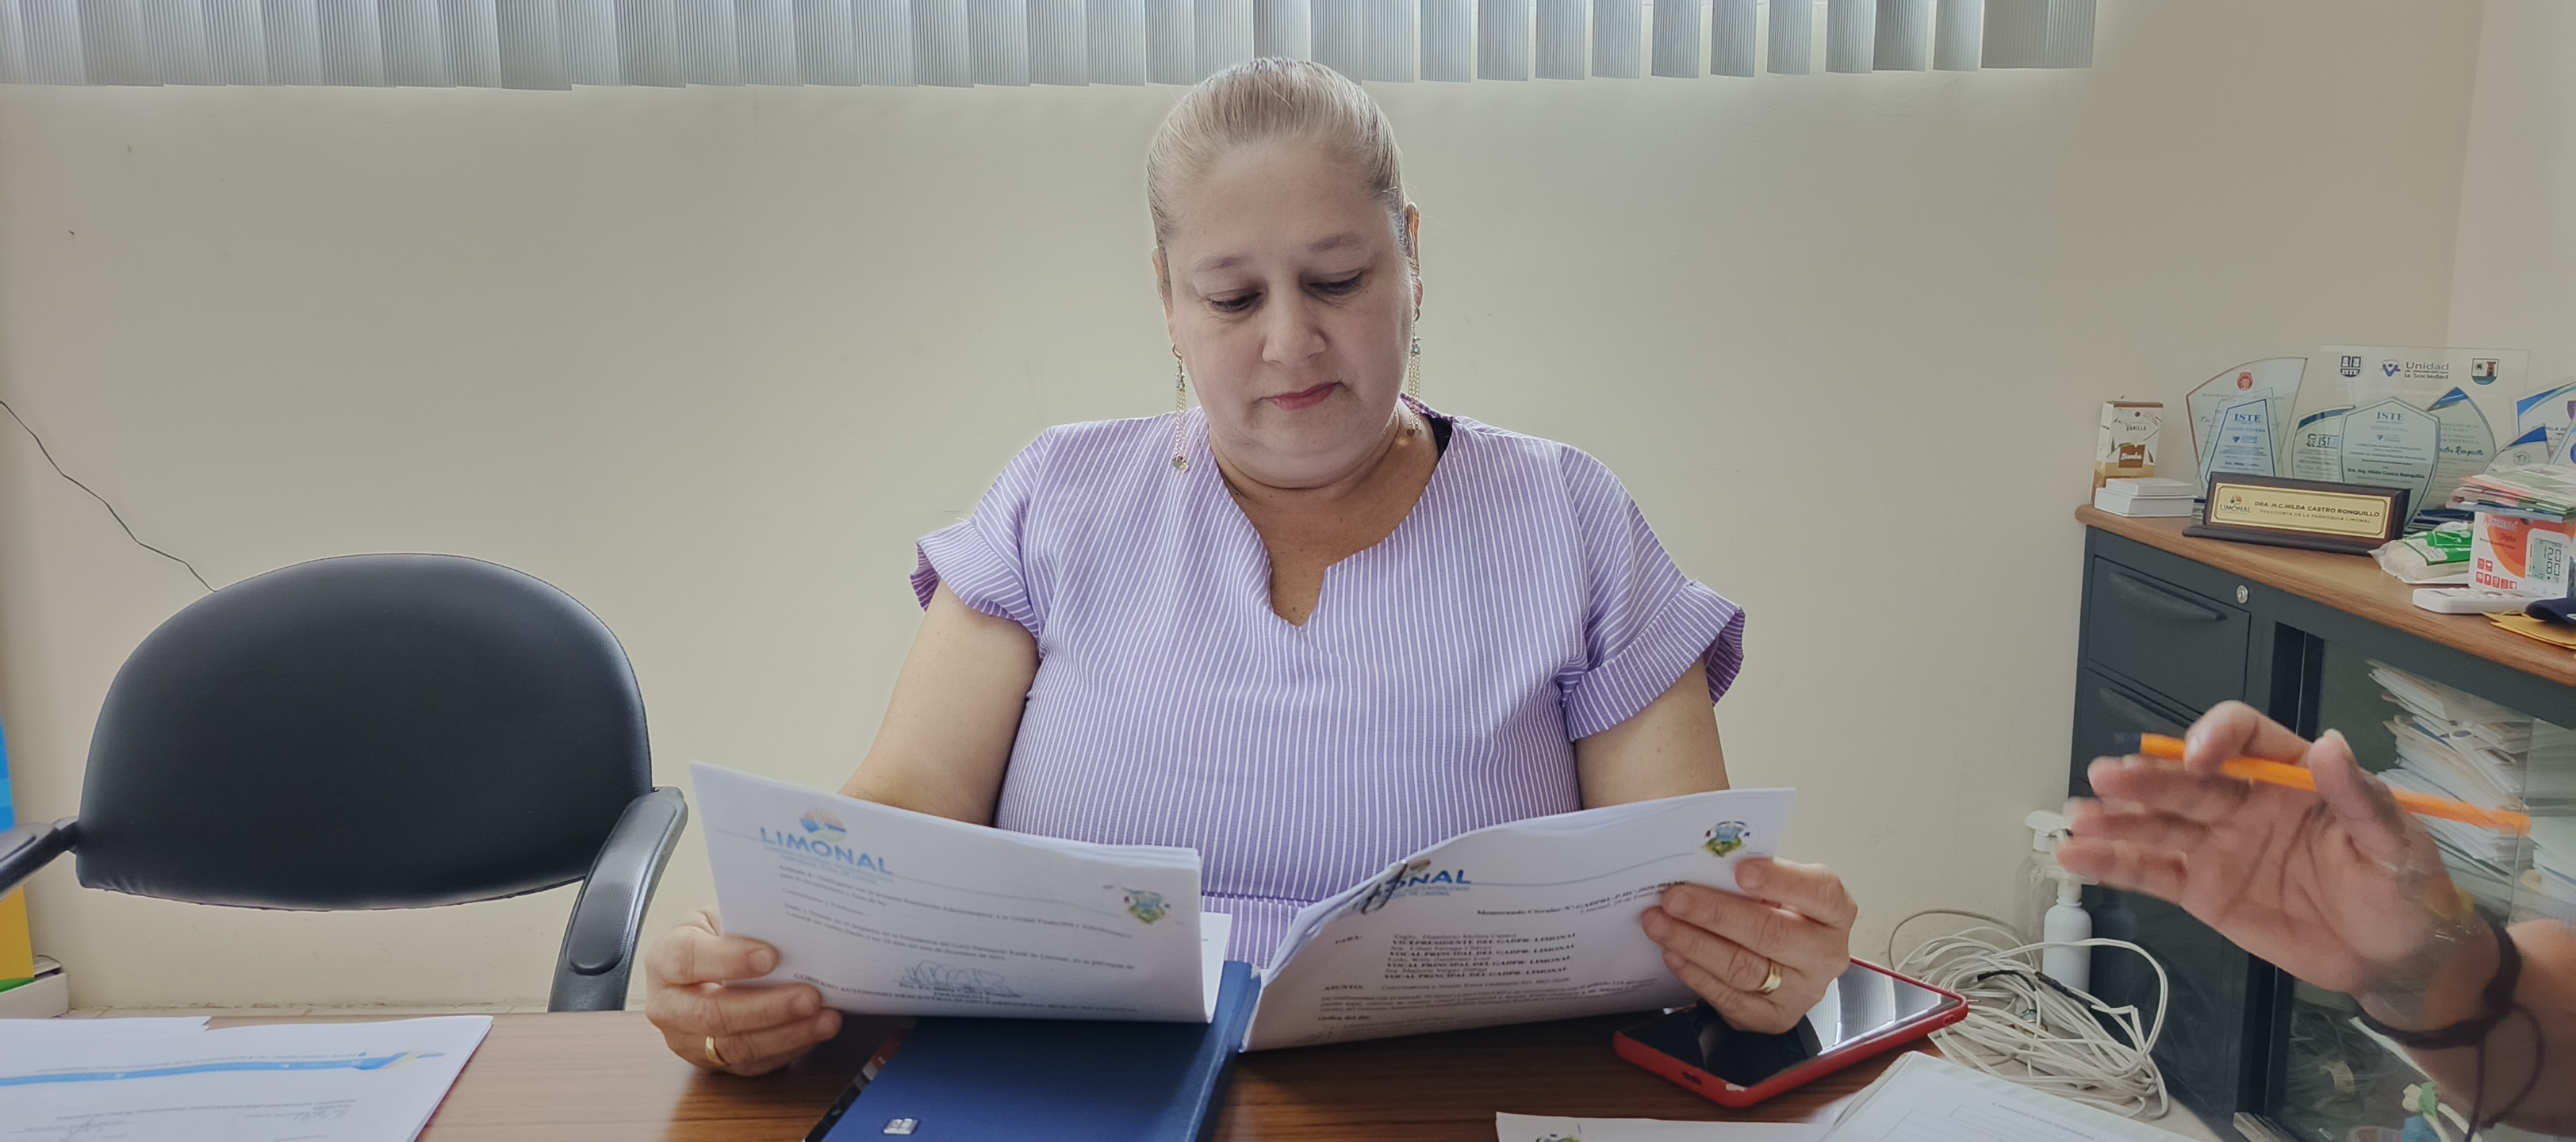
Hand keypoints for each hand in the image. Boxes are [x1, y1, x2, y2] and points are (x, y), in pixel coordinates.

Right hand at [644, 909, 841, 1075]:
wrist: (704, 967)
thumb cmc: (715, 938)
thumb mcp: (719, 918)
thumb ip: (746, 926)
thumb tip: (791, 933)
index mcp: (665, 960)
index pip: (689, 960)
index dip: (730, 960)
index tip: (771, 956)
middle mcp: (668, 1006)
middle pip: (712, 1014)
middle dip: (767, 1007)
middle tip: (811, 997)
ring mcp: (688, 1040)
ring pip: (735, 1046)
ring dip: (786, 1034)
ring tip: (825, 1019)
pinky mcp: (713, 1062)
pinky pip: (753, 1064)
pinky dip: (789, 1049)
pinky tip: (814, 1034)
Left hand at [1641, 858, 1854, 1033]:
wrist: (1784, 961)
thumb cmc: (1777, 912)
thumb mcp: (1776, 888)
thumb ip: (1752, 876)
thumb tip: (1704, 863)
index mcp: (1835, 911)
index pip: (1818, 892)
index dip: (1780, 881)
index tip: (1740, 870)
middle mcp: (1825, 954)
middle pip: (1772, 934)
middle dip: (1716, 914)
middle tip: (1675, 898)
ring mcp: (1802, 991)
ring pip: (1744, 968)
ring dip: (1694, 944)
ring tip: (1660, 923)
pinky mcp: (1773, 1017)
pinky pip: (1729, 998)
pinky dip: (1695, 973)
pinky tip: (1673, 952)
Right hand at [2057, 702, 2473, 1002]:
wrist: (2396, 962)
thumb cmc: (2407, 893)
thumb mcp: (2397, 844)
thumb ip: (2361, 798)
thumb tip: (2332, 746)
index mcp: (2293, 778)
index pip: (2245, 737)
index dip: (2216, 737)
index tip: (2196, 757)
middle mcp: (2246, 803)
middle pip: (2187, 780)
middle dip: (2146, 778)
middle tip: (2108, 778)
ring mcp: (2219, 847)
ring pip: (2158, 823)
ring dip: (2116, 818)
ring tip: (2078, 819)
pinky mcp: (2203, 891)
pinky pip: (2152, 871)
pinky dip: (2113, 864)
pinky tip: (2078, 856)